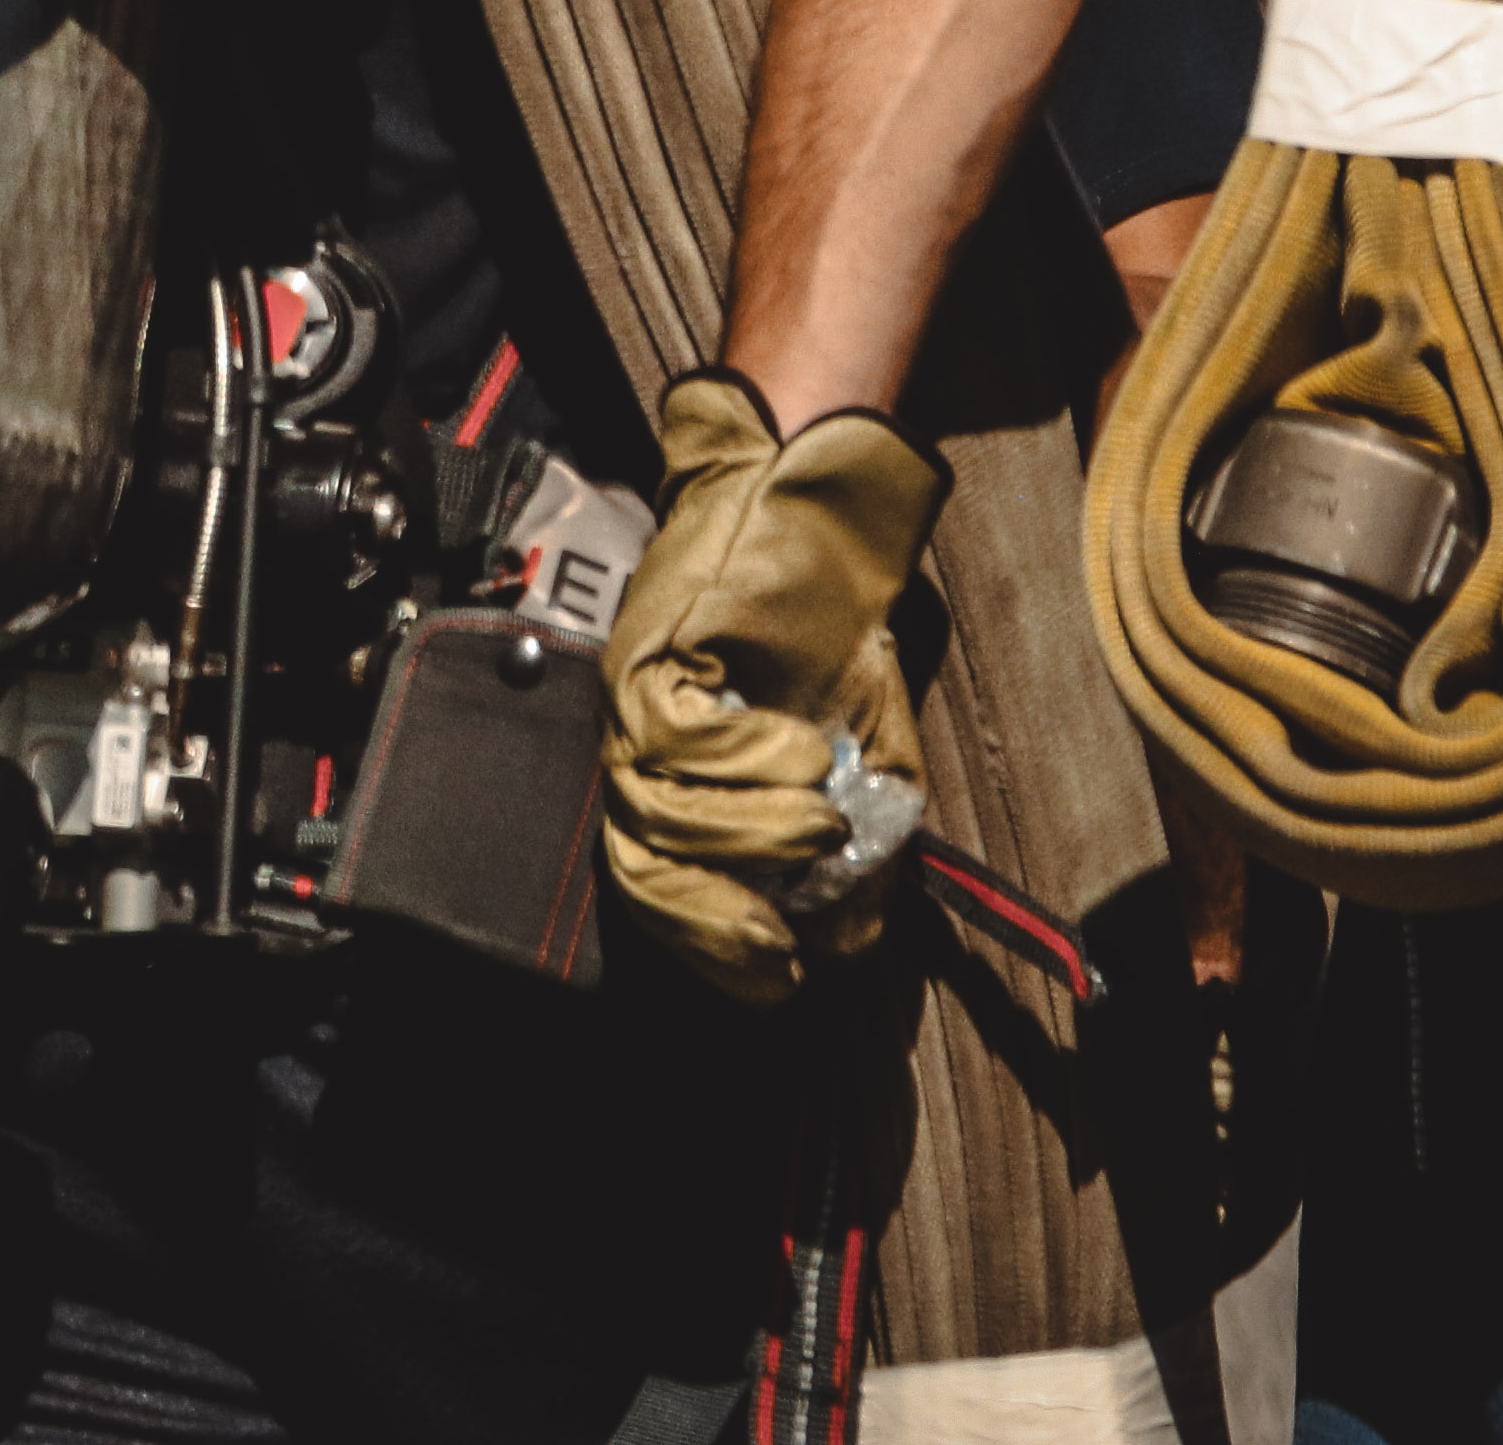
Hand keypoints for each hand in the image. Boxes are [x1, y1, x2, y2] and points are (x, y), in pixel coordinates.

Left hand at [597, 368, 942, 1004]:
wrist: (811, 519)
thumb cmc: (836, 638)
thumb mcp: (866, 758)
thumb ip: (858, 846)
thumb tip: (851, 941)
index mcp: (686, 790)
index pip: (669, 894)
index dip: (718, 950)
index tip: (781, 983)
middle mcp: (644, 758)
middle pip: (647, 872)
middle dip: (720, 925)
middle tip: (786, 951)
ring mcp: (635, 710)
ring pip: (661, 816)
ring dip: (754, 837)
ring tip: (823, 822)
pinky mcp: (641, 662)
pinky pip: (677, 742)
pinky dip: (749, 760)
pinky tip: (804, 752)